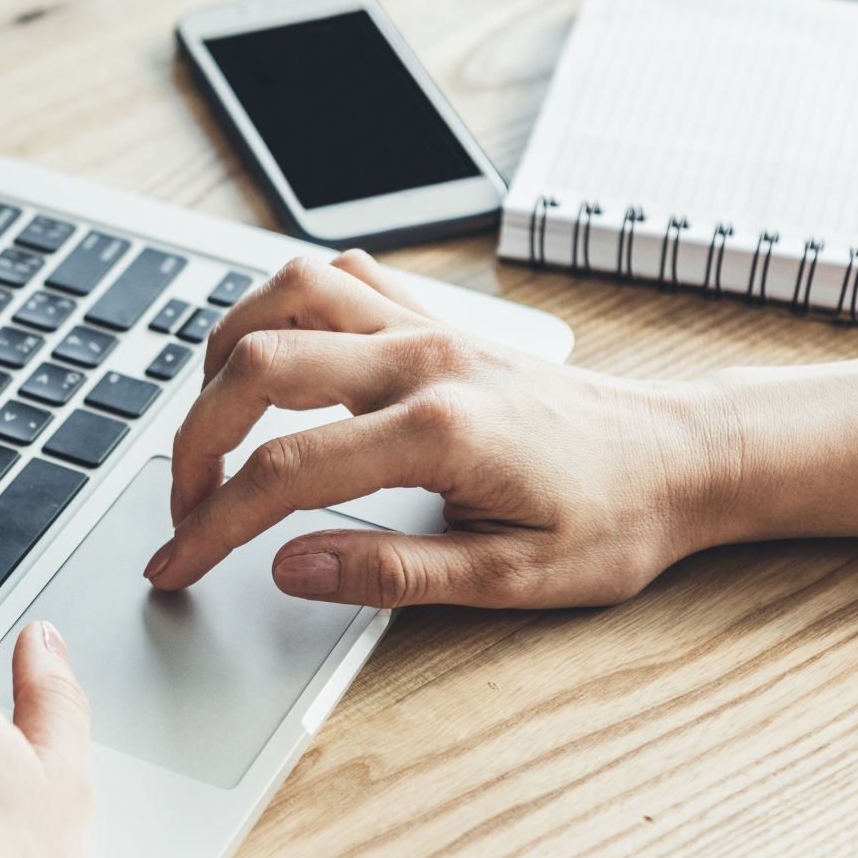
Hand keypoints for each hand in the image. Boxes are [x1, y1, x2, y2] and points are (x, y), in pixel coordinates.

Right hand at [143, 251, 741, 607]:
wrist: (682, 457)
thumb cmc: (614, 519)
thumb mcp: (514, 579)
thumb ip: (394, 573)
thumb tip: (292, 568)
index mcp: (439, 431)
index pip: (284, 472)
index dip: (211, 525)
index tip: (175, 564)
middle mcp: (422, 360)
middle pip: (258, 367)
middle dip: (195, 439)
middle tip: (185, 504)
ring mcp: (427, 327)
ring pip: (288, 295)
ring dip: (225, 351)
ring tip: (211, 419)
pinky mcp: (434, 318)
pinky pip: (339, 277)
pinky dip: (285, 306)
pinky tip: (274, 354)